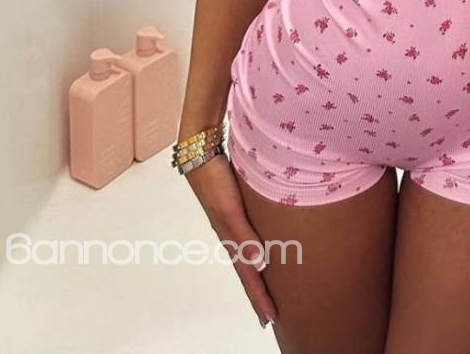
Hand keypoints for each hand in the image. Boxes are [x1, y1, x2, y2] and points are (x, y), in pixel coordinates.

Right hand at [185, 153, 278, 327]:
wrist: (200, 150)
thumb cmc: (215, 179)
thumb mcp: (230, 210)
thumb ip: (244, 236)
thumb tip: (260, 265)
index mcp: (230, 238)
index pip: (248, 275)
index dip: (258, 297)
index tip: (269, 319)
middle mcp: (231, 232)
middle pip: (247, 269)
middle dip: (257, 291)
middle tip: (268, 313)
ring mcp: (232, 219)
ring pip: (248, 253)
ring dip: (257, 272)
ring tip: (267, 286)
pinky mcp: (234, 205)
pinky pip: (248, 235)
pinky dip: (256, 248)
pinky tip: (262, 246)